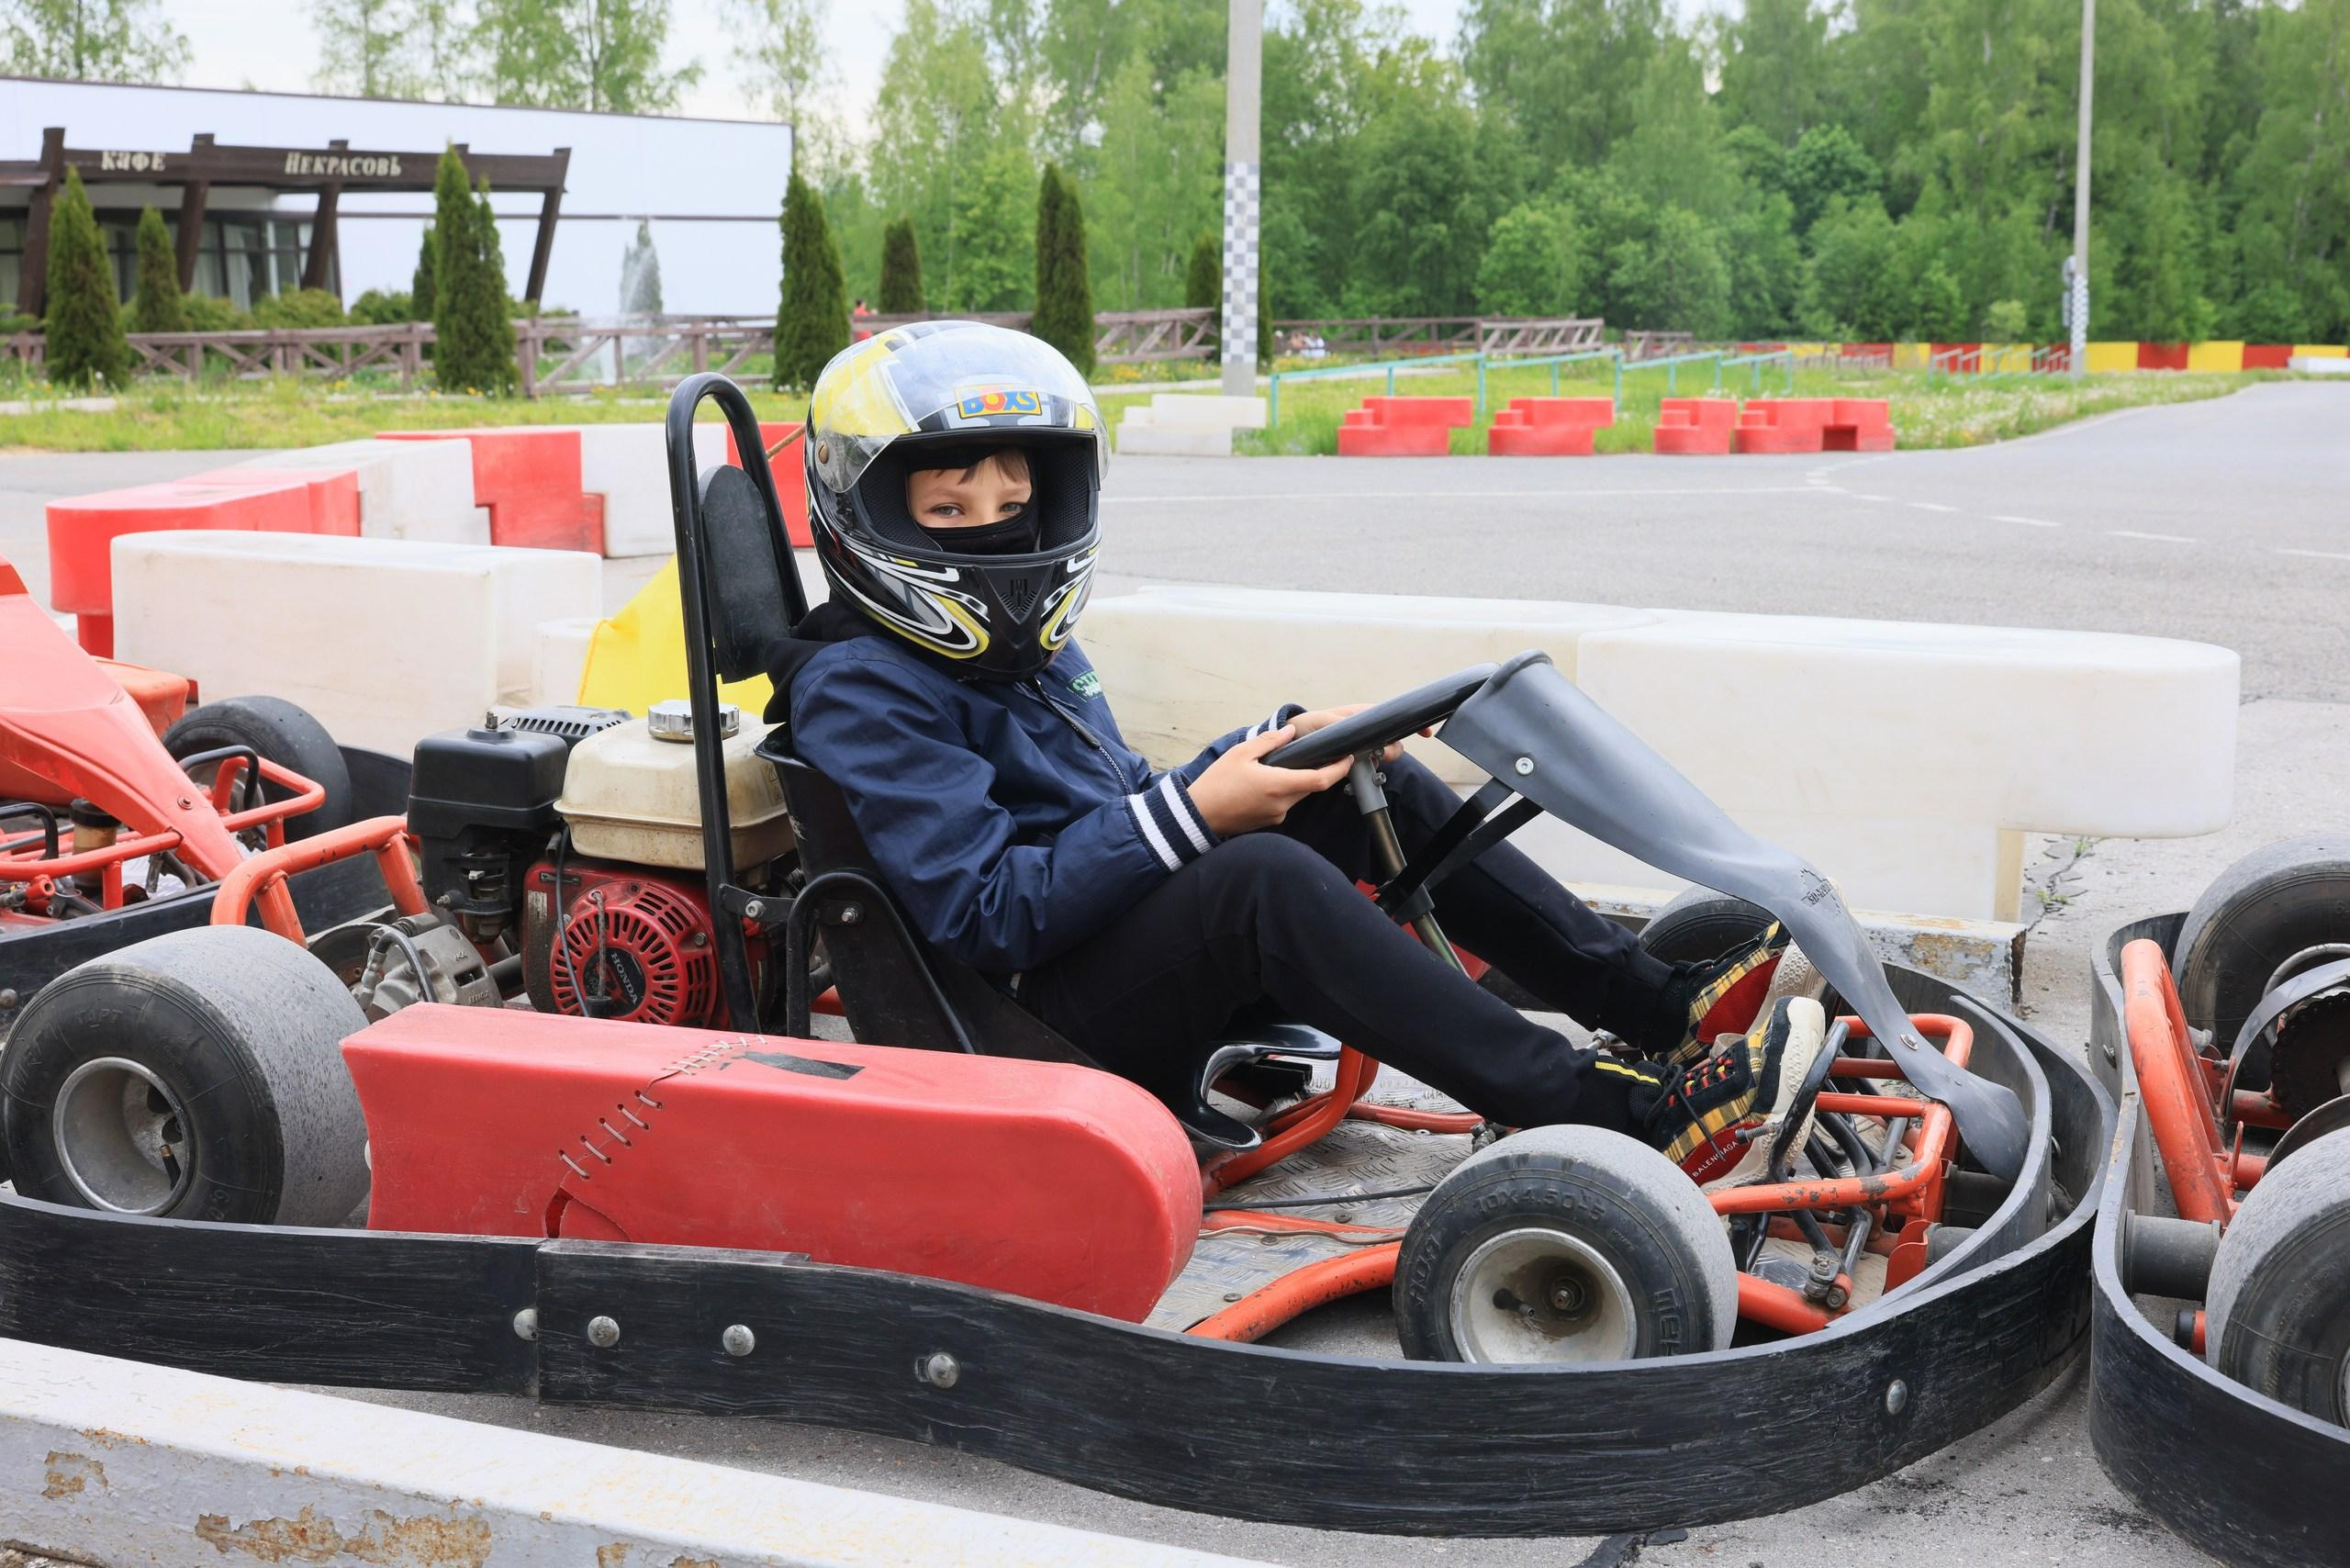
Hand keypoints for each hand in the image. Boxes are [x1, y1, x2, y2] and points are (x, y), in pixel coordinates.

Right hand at [1188, 726, 1353, 836]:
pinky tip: (1272, 781)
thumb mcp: (1240, 754)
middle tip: (1325, 755)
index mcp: (1278, 785)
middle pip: (1312, 787)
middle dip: (1321, 772)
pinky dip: (1286, 790)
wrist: (1198, 815)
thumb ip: (1268, 741)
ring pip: (1299, 795)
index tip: (1348, 757)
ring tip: (1292, 765)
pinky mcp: (1268, 822)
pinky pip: (1285, 804)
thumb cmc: (1216, 783)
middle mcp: (1282, 804)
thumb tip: (1289, 731)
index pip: (1320, 780)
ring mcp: (1276, 815)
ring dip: (1301, 781)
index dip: (1339, 769)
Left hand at [1287, 703, 1428, 764]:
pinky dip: (1370, 770)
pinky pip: (1370, 765)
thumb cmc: (1307, 725)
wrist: (1292, 742)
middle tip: (1383, 755)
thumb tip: (1353, 732)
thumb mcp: (1321, 721)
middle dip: (1393, 748)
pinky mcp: (1353, 760)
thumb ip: (1338, 725)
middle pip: (1391, 739)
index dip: (1409, 723)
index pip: (1391, 716)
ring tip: (1368, 763)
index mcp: (1360, 715)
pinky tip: (1361, 772)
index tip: (1425, 732)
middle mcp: (1363, 730)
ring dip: (1381, 760)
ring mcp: (1360, 746)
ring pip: (1383, 753)